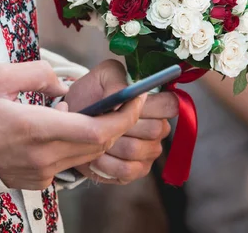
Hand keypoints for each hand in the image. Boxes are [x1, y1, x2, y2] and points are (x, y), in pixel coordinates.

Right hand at [0, 61, 144, 189]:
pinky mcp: (39, 181)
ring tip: (92, 112)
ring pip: (89, 155)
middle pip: (100, 144)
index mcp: (37, 128)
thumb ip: (38, 73)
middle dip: (118, 123)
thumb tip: (64, 86)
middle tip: (124, 102)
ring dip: (100, 134)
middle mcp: (44, 155)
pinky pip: (71, 163)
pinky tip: (67, 130)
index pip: (97, 130)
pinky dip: (79, 146)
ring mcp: (43, 172)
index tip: (136, 99)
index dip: (124, 116)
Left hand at [64, 60, 178, 183]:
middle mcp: (158, 128)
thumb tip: (125, 93)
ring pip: (135, 150)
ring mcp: (149, 151)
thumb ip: (115, 80)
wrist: (75, 119)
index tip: (130, 103)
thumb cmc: (93, 94)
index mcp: (157, 103)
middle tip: (103, 120)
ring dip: (110, 144)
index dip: (154, 105)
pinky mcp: (137, 170)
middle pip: (154, 129)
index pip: (171, 105)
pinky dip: (106, 164)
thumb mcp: (101, 77)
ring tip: (93, 137)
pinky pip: (126, 171)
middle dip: (124, 125)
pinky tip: (94, 155)